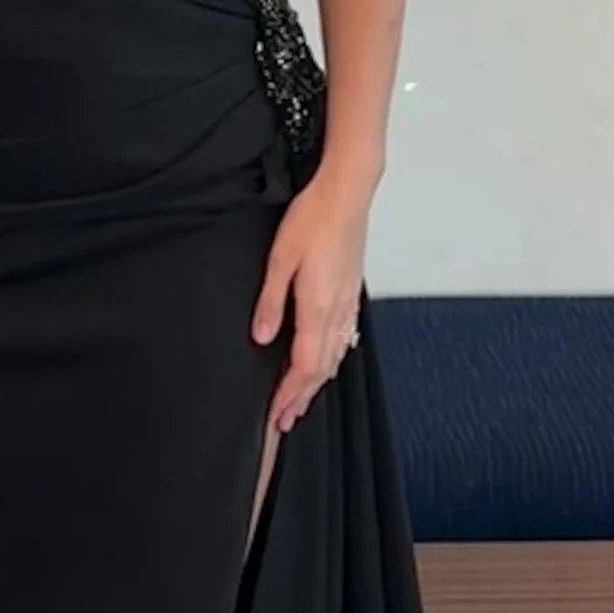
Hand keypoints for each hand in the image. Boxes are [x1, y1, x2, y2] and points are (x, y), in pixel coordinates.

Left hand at [251, 173, 369, 436]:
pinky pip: (344, 338)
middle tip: (285, 420)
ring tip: (302, 400)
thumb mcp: (280, 258)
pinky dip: (332, 360)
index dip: (289, 394)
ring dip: (317, 383)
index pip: (304, 366)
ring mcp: (348, 302)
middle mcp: (337, 311)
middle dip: (302, 397)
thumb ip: (270, 302)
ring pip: (335, 356)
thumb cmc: (315, 218)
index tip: (276, 414)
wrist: (348, 192)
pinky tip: (327, 362)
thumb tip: (262, 336)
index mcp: (318, 307)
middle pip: (321, 369)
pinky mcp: (352, 291)